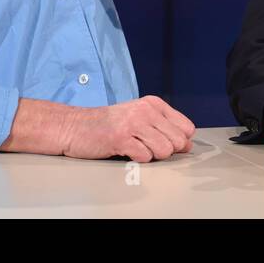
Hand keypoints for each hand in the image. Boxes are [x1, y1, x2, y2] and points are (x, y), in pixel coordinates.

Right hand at [59, 95, 195, 161]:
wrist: (75, 126)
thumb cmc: (109, 124)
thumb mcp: (140, 117)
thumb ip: (164, 128)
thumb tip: (188, 144)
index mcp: (154, 103)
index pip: (186, 128)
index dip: (179, 141)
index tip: (164, 142)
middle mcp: (146, 110)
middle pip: (178, 141)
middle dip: (166, 151)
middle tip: (147, 147)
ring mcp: (133, 123)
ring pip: (164, 150)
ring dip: (152, 156)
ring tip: (136, 148)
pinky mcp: (121, 138)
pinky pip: (145, 156)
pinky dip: (138, 159)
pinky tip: (126, 151)